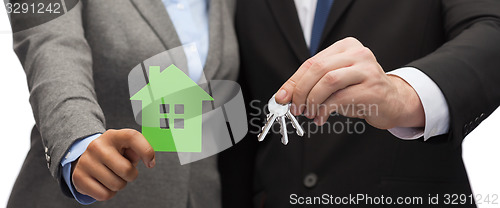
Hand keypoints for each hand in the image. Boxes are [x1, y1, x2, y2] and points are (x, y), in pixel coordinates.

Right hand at [71, 129, 154, 200]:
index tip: (150, 163)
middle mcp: (97, 146)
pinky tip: (104, 183)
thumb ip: (138, 150)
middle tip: (124, 171)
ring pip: (116, 185)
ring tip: (113, 175)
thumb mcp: (125, 146)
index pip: (133, 137)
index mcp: (113, 135)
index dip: (146, 151)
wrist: (85, 158)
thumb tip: (148, 159)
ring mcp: (86, 161)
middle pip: (126, 170)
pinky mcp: (79, 177)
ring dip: (120, 185)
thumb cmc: (113, 153)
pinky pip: (105, 195)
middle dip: (131, 175)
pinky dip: (109, 193)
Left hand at [275, 37, 424, 129]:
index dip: (293, 81)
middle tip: (295, 108)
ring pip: (328, 81)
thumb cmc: (360, 91)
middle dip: (301, 91)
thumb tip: (284, 96)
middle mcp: (358, 54)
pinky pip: (340, 98)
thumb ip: (312, 84)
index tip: (282, 97)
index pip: (312, 62)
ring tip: (309, 113)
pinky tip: (320, 118)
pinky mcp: (372, 88)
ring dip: (312, 100)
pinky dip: (324, 110)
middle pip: (318, 69)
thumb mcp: (335, 84)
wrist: (393, 102)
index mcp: (346, 46)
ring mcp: (367, 70)